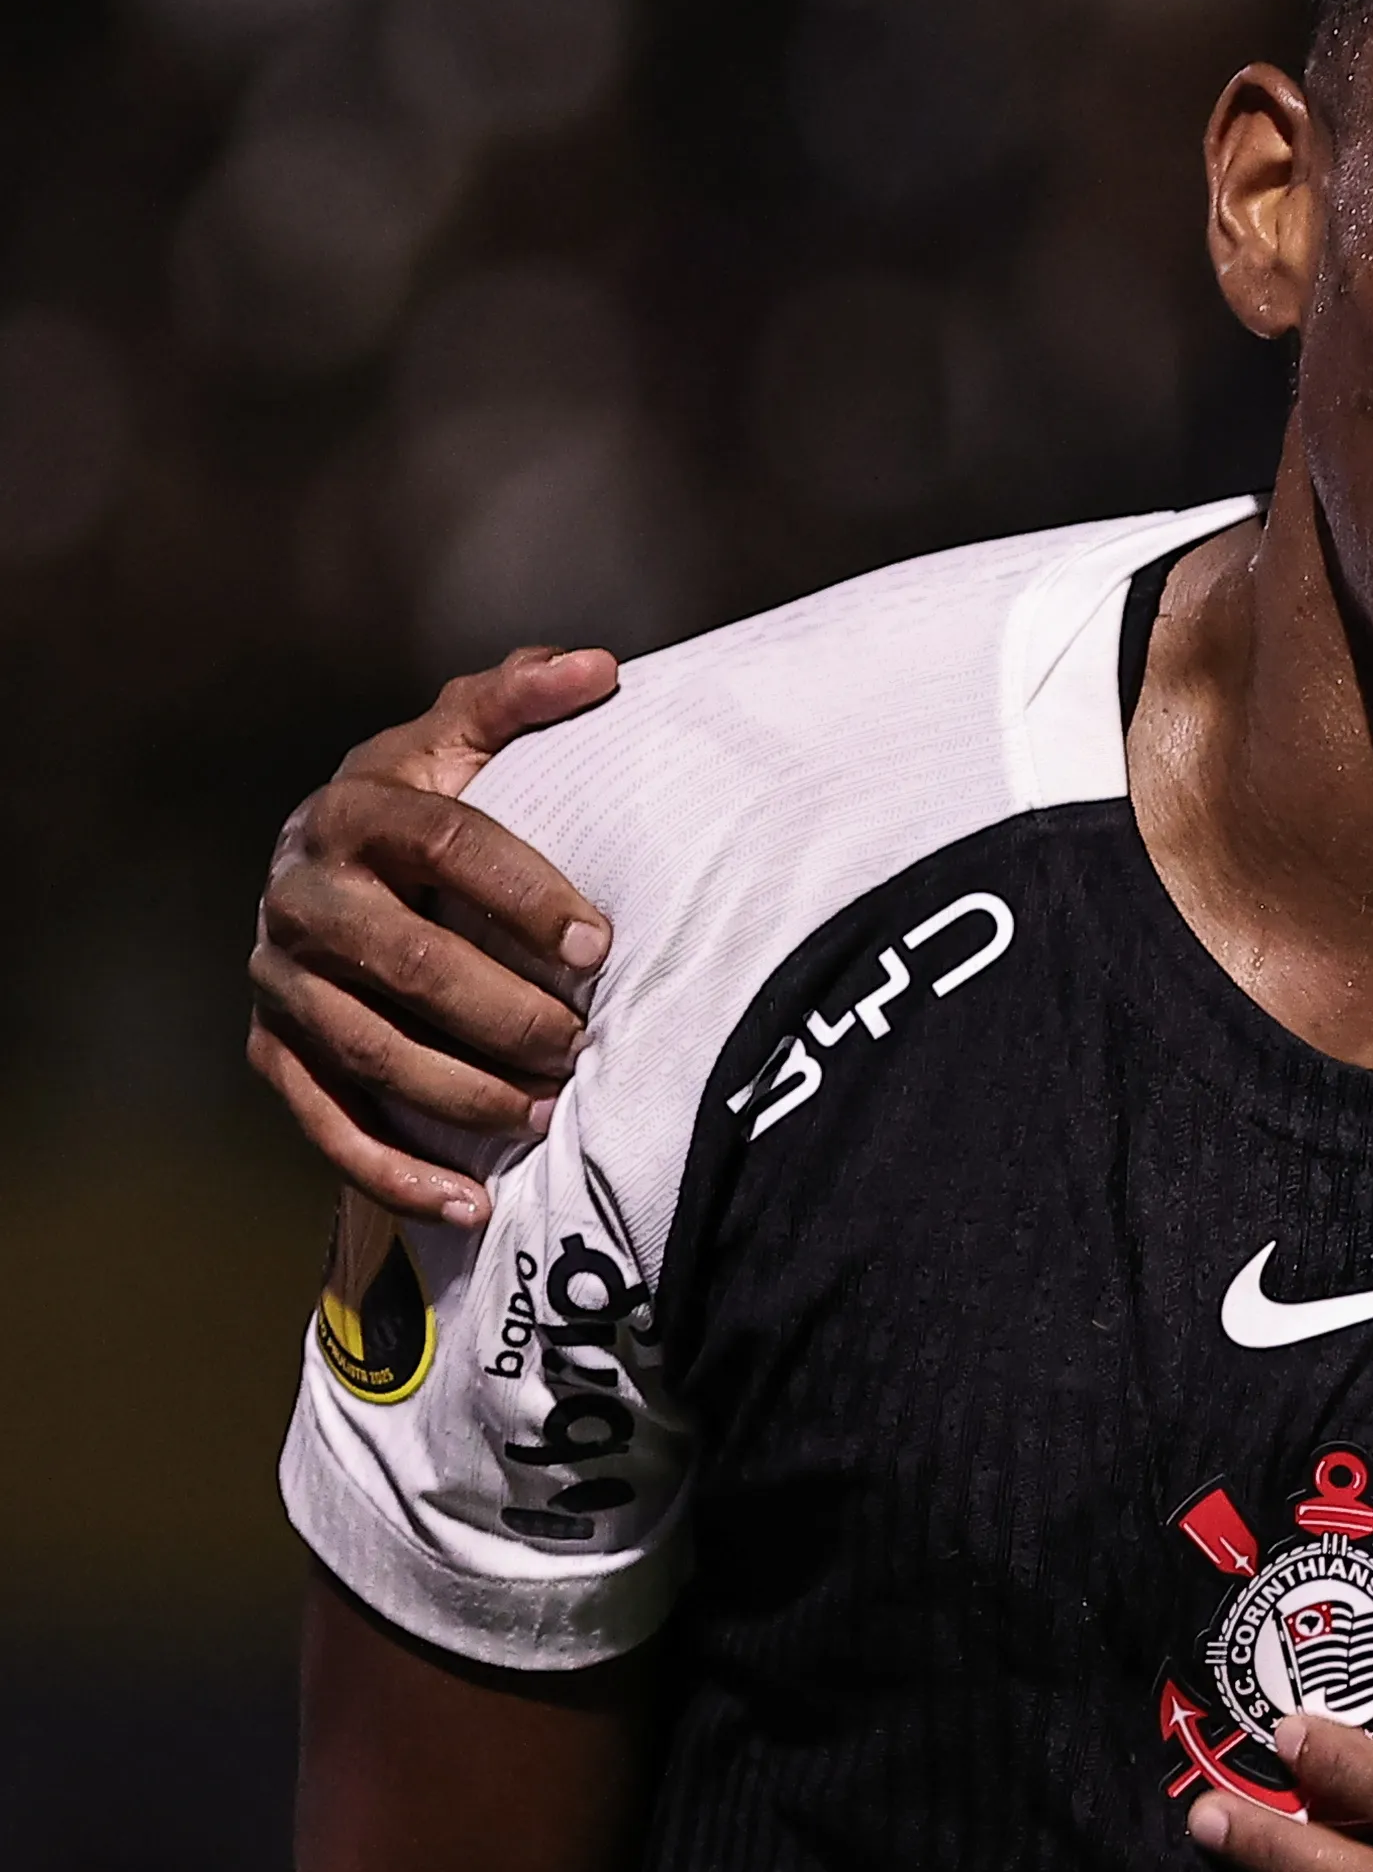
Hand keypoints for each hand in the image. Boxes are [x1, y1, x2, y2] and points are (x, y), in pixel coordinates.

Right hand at [247, 647, 619, 1225]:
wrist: (336, 871)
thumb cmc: (430, 802)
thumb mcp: (463, 743)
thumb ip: (519, 701)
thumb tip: (599, 667)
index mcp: (356, 808)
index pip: (447, 843)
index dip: (527, 893)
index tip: (601, 944)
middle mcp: (302, 893)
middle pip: (405, 960)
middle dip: (501, 1008)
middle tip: (581, 1042)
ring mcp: (280, 978)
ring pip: (368, 1048)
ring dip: (460, 1092)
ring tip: (548, 1114)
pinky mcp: (271, 1049)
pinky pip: (325, 1123)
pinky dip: (396, 1170)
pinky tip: (471, 1204)